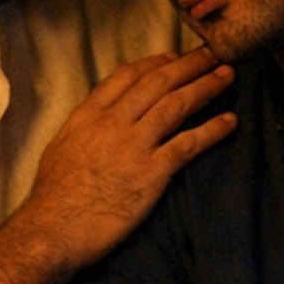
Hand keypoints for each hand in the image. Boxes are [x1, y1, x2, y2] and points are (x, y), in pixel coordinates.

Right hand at [26, 50, 236, 270]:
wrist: (54, 229)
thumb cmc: (53, 196)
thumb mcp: (60, 148)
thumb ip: (82, 128)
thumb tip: (93, 121)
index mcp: (89, 115)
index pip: (127, 76)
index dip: (154, 63)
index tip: (173, 57)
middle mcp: (113, 122)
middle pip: (157, 82)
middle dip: (188, 65)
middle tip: (211, 55)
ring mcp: (134, 146)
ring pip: (176, 105)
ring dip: (205, 86)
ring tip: (227, 75)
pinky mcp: (152, 173)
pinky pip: (188, 144)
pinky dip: (212, 130)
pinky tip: (230, 122)